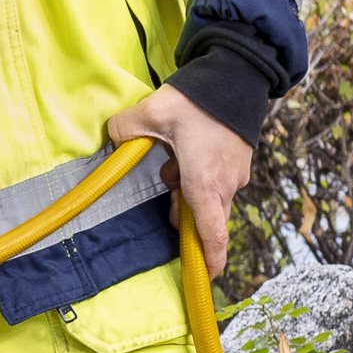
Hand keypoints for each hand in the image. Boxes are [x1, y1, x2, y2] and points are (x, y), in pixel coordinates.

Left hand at [107, 82, 254, 276]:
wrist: (238, 74)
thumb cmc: (198, 99)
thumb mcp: (151, 112)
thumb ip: (124, 131)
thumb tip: (112, 140)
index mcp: (204, 183)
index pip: (211, 234)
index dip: (209, 260)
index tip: (207, 278)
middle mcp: (225, 184)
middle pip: (202, 218)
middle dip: (181, 213)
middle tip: (166, 193)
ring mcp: (236, 174)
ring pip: (207, 199)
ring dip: (186, 190)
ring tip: (173, 161)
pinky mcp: (240, 163)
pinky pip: (217, 182)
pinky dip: (199, 177)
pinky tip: (188, 151)